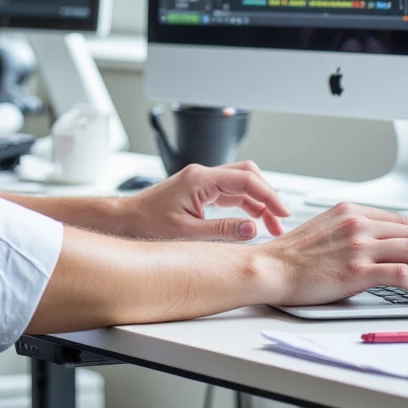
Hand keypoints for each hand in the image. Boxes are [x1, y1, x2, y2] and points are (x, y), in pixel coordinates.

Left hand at [114, 161, 289, 241]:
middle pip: (247, 175)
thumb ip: (223, 231)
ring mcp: (202, 181)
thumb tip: (253, 229)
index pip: (246, 179)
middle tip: (280, 219)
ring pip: (240, 184)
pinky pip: (230, 193)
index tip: (282, 212)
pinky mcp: (200, 190)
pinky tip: (253, 222)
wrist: (125, 220)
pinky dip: (245, 205)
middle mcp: (202, 175)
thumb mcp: (187, 233)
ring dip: (258, 202)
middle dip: (267, 195)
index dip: (269, 195)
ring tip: (271, 226)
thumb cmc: (147, 225)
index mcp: (200, 179)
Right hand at [257, 202, 407, 305]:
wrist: (270, 269)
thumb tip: (377, 247)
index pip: (400, 220)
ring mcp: (358, 246)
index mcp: (351, 212)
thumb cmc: (291, 256)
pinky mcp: (357, 270)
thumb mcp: (324, 229)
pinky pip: (403, 274)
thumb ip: (351, 231)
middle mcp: (357, 224)